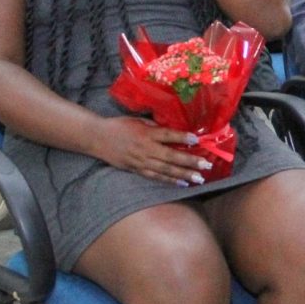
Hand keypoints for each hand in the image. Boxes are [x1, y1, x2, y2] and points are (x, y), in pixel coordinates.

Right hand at [93, 117, 211, 186]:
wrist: (97, 137)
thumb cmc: (120, 125)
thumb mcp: (139, 120)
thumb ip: (156, 126)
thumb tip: (175, 131)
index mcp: (146, 133)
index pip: (167, 135)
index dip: (182, 138)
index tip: (197, 140)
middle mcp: (145, 148)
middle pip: (171, 156)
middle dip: (190, 162)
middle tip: (206, 165)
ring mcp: (141, 161)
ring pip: (166, 170)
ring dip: (184, 174)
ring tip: (199, 178)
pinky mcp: (136, 169)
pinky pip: (156, 177)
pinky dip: (170, 180)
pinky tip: (182, 183)